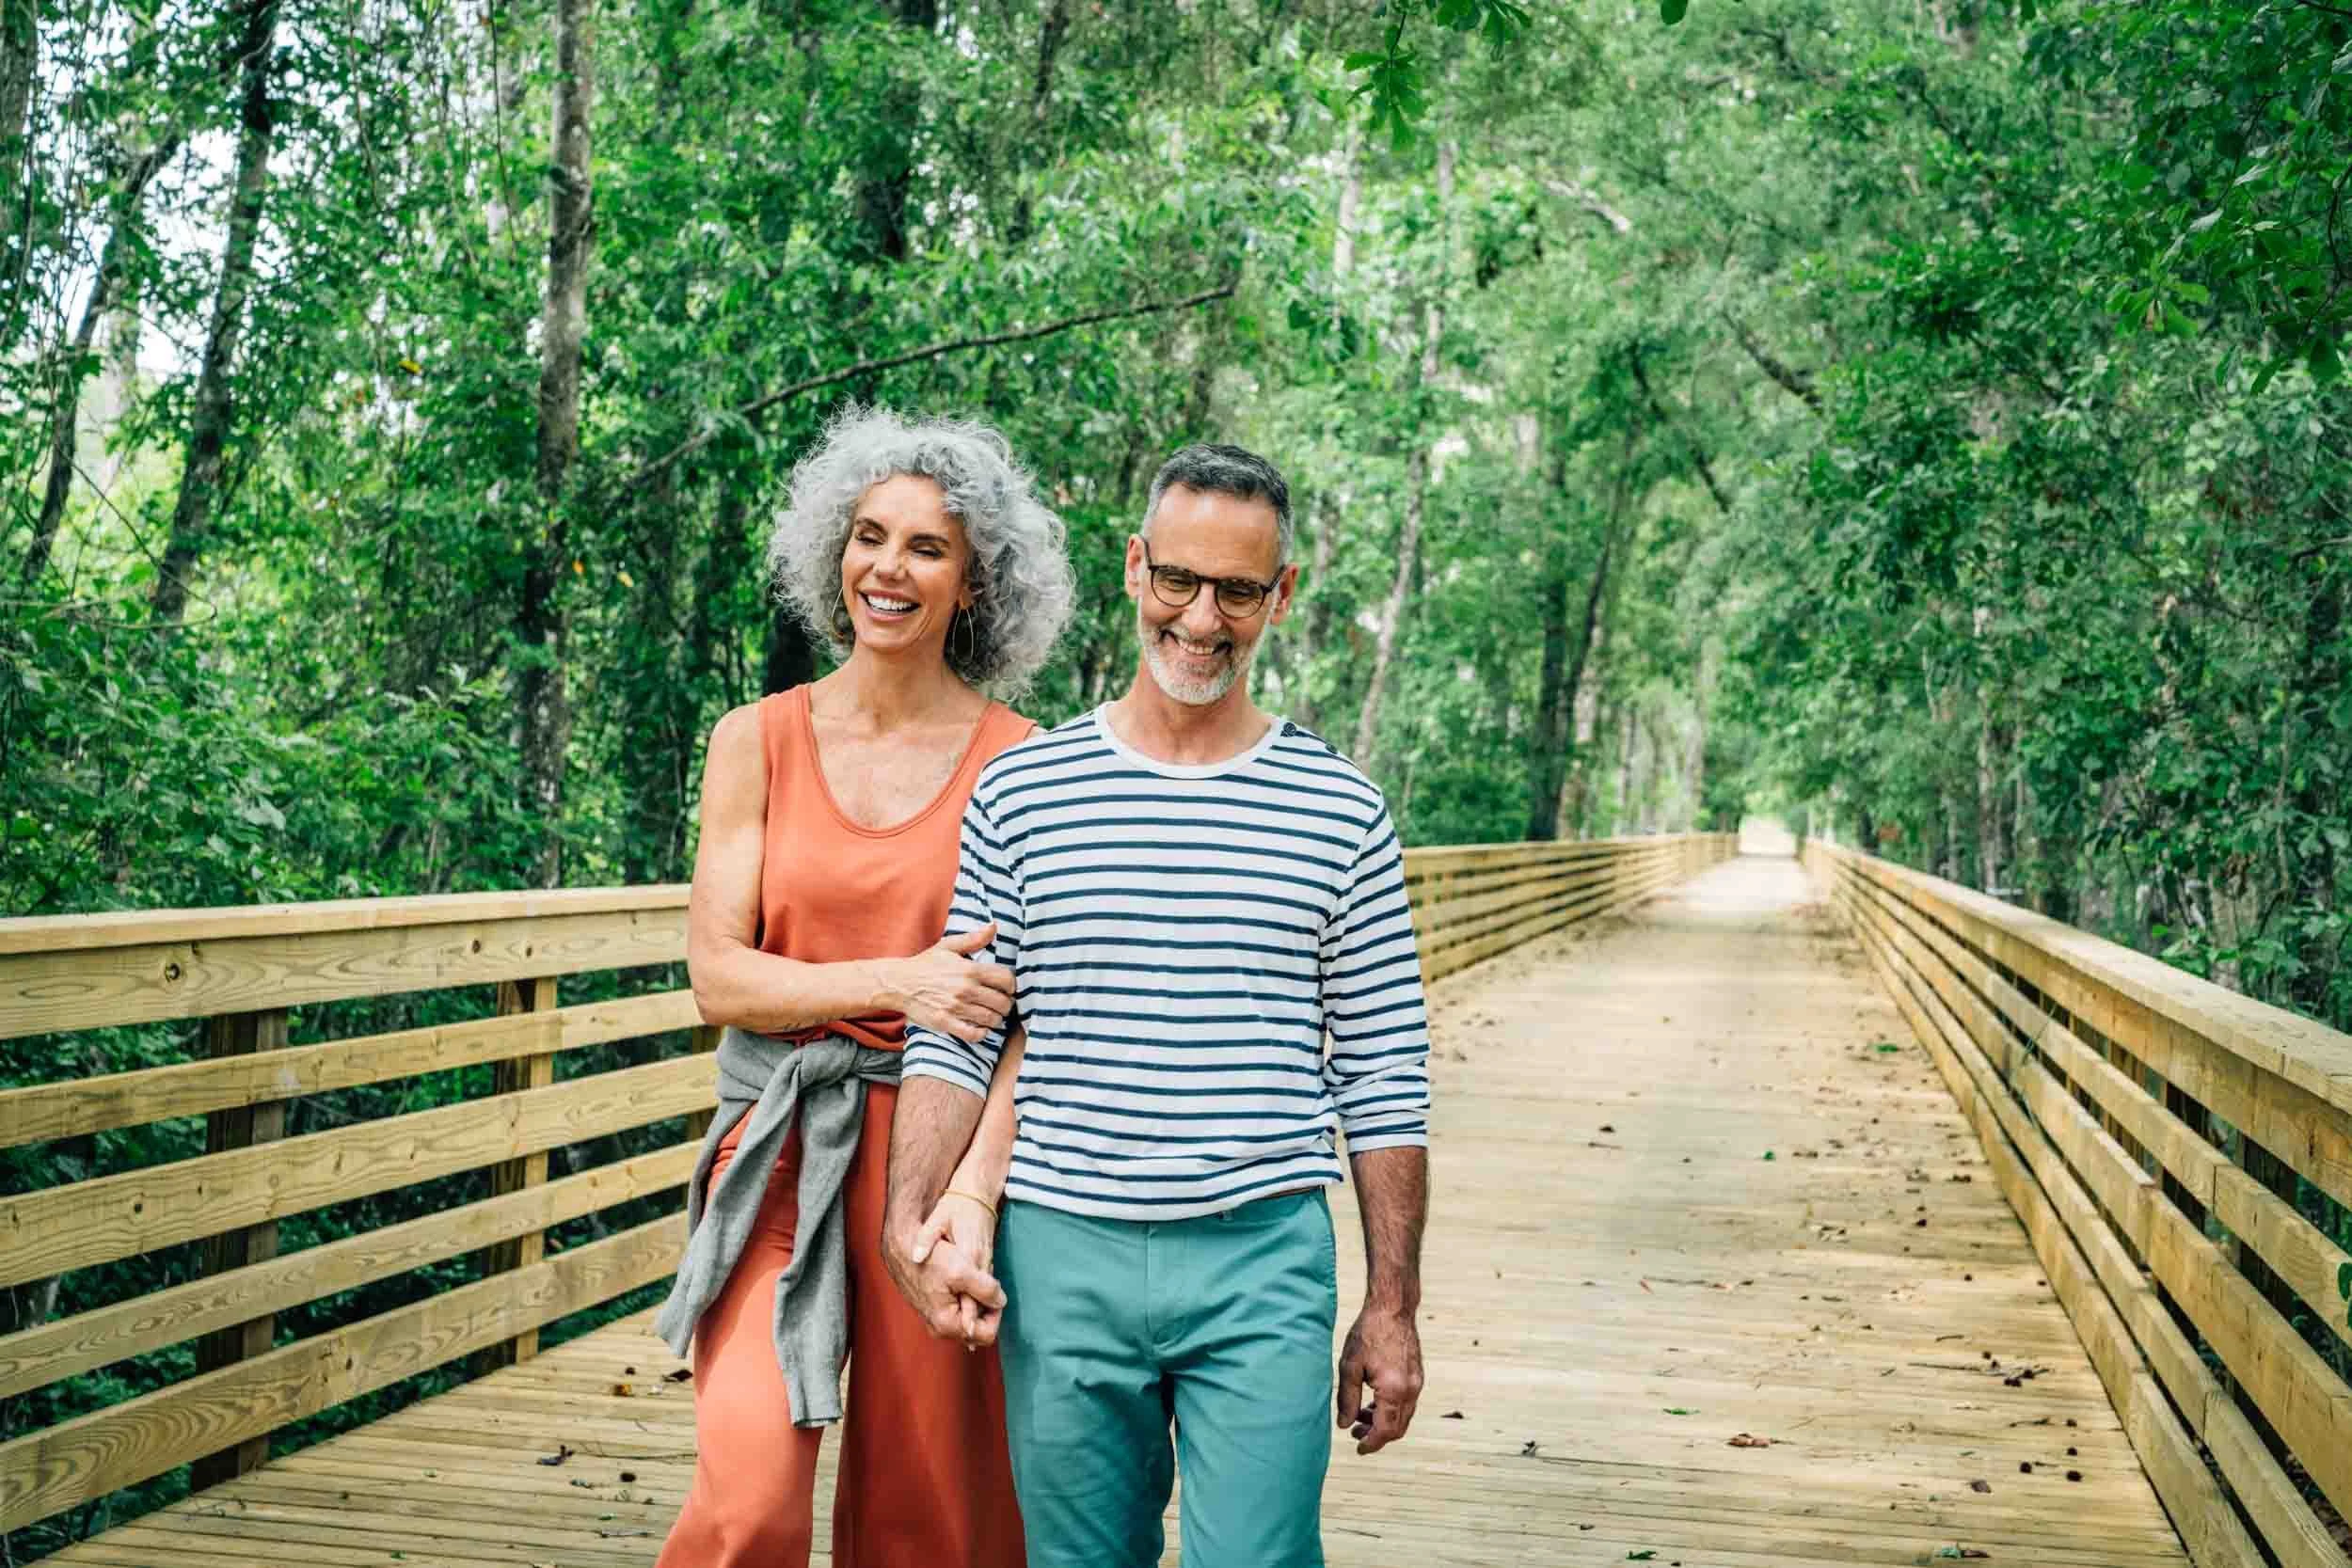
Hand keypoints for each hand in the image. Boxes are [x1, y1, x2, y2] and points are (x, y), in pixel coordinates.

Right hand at [885, 924, 1014, 1042]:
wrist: (898, 983)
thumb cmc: (925, 964)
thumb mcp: (948, 946)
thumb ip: (973, 939)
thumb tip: (994, 927)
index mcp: (970, 970)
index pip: (1006, 980)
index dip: (1012, 986)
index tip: (1007, 989)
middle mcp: (965, 989)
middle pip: (1003, 1002)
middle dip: (1006, 1004)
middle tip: (1001, 1004)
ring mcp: (955, 1007)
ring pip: (991, 1019)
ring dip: (996, 1019)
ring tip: (992, 1015)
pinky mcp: (945, 1022)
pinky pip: (973, 1034)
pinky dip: (981, 1034)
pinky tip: (980, 1028)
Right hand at [911, 1189, 1000, 1347]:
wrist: (903, 1248)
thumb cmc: (932, 1258)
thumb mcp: (963, 1270)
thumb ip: (986, 1289)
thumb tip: (1000, 1302)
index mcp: (946, 1324)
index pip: (987, 1334)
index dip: (996, 1312)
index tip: (992, 1290)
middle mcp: (940, 1328)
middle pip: (978, 1327)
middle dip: (985, 1306)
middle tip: (982, 1282)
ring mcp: (936, 1320)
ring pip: (969, 1317)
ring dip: (975, 1300)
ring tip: (971, 1277)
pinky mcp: (933, 1310)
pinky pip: (958, 1309)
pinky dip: (965, 1296)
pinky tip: (961, 1278)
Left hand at [1336, 1303, 1423, 1454]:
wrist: (1393, 1308)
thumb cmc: (1368, 1333)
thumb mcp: (1349, 1366)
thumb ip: (1347, 1399)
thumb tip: (1344, 1425)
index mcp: (1393, 1391)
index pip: (1385, 1431)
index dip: (1371, 1443)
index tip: (1358, 1448)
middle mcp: (1410, 1390)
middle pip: (1397, 1428)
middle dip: (1377, 1436)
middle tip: (1355, 1433)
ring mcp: (1417, 1383)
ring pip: (1403, 1417)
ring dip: (1384, 1422)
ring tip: (1360, 1417)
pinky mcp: (1417, 1376)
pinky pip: (1407, 1403)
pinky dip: (1391, 1410)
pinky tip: (1374, 1402)